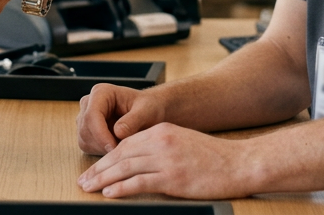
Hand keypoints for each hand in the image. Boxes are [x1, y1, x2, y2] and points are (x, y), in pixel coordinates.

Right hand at [76, 83, 163, 154]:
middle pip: (85, 129)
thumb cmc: (148, 108)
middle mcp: (89, 103)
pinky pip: (86, 146)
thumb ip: (133, 120)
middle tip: (123, 150)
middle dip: (103, 144)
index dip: (101, 134)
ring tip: (123, 146)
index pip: (92, 115)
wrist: (149, 112)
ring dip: (102, 148)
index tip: (115, 148)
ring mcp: (85, 118)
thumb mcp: (146, 112)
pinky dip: (100, 151)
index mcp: (101, 92)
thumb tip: (118, 132)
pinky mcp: (86, 131)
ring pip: (84, 139)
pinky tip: (116, 146)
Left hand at [78, 123, 258, 199]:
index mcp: (162, 131)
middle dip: (99, 168)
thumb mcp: (182, 142)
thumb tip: (137, 162)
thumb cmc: (215, 157)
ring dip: (103, 178)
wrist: (239, 163)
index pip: (125, 144)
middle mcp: (160, 141)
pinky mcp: (173, 177)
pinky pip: (140, 182)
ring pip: (125, 167)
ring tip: (89, 187)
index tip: (94, 168)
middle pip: (120, 155)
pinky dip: (121, 187)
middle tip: (84, 180)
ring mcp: (166, 159)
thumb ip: (160, 147)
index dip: (106, 157)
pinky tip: (110, 192)